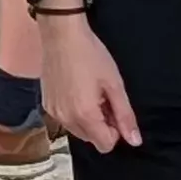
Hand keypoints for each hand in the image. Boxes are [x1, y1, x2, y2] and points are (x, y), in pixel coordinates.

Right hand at [35, 22, 138, 152]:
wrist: (61, 34)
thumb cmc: (91, 55)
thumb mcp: (114, 84)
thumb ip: (125, 116)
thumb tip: (135, 141)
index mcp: (85, 116)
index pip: (105, 145)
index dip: (115, 130)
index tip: (114, 108)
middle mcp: (65, 119)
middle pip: (91, 139)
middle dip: (101, 125)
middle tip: (103, 98)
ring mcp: (53, 112)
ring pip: (77, 131)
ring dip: (87, 119)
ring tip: (89, 92)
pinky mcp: (45, 104)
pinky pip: (65, 119)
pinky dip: (73, 112)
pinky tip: (75, 89)